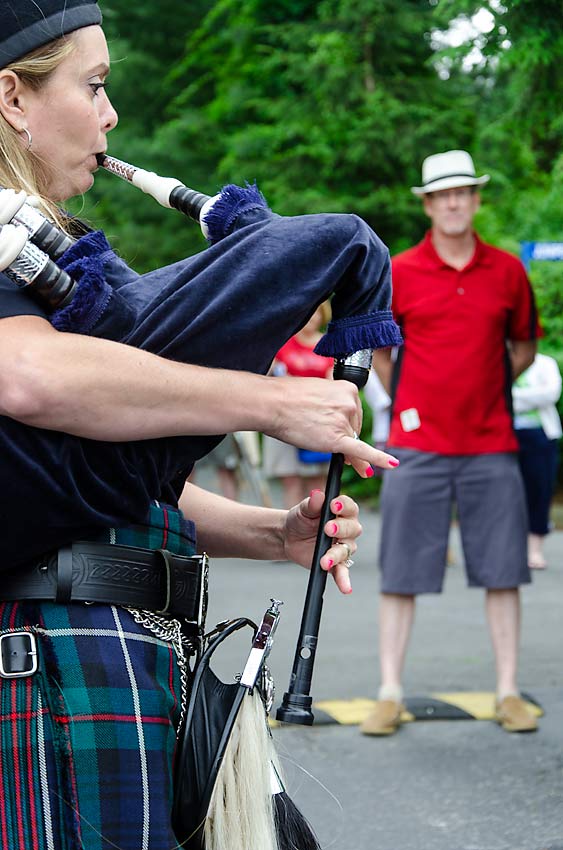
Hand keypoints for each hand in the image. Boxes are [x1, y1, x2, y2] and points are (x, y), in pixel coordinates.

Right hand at [268, 376, 398, 476]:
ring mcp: (345, 421)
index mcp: (347, 388)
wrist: (271, 403)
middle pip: (354, 427)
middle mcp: (350, 404)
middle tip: (316, 428)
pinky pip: (362, 451)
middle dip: (341, 433)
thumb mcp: (317, 392)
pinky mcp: (337, 439)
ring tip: (313, 433)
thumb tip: (343, 426)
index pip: (354, 412)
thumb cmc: (287, 397)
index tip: (334, 425)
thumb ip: (333, 406)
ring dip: (339, 445)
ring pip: (350, 440)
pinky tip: (391, 464)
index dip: (344, 422)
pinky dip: (378, 459)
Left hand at [281, 490, 360, 593]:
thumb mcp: (303, 510)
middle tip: (328, 529)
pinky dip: (344, 580)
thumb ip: (311, 504)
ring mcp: (342, 547)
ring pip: (346, 550)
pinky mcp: (336, 564)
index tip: (334, 505)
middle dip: (341, 529)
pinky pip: (342, 572)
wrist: (289, 537)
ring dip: (336, 555)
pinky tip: (346, 588)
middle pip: (352, 528)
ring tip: (325, 560)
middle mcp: (347, 529)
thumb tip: (317, 495)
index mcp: (341, 512)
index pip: (350, 507)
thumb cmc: (300, 520)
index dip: (344, 505)